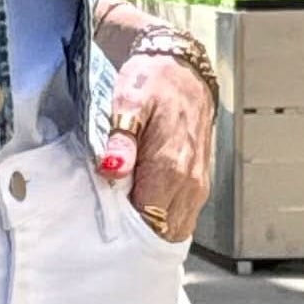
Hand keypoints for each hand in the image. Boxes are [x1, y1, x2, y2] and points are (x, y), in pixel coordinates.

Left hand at [100, 50, 214, 240]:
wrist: (183, 70)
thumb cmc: (152, 83)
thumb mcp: (128, 103)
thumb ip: (120, 141)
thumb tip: (113, 170)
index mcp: (170, 167)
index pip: (147, 222)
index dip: (124, 228)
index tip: (104, 221)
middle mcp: (189, 183)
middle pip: (161, 232)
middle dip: (136, 234)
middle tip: (111, 222)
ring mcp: (198, 186)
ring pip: (174, 229)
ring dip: (151, 228)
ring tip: (126, 215)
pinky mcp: (199, 184)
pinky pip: (182, 217)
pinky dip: (163, 220)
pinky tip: (143, 207)